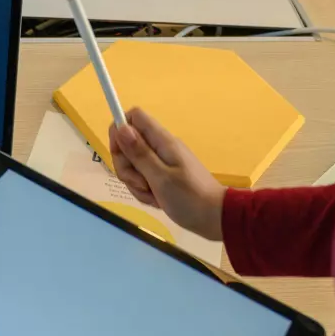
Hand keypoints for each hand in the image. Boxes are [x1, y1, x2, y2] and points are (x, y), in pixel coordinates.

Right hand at [108, 107, 225, 240]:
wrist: (215, 217)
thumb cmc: (190, 197)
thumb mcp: (160, 177)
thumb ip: (139, 153)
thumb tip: (120, 127)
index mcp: (162, 141)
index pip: (133, 118)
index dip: (119, 131)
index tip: (119, 153)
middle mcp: (160, 147)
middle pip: (128, 144)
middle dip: (125, 165)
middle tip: (140, 183)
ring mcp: (161, 162)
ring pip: (132, 164)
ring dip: (134, 182)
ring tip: (152, 195)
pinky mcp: (162, 176)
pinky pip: (141, 178)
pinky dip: (143, 190)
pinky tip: (155, 200)